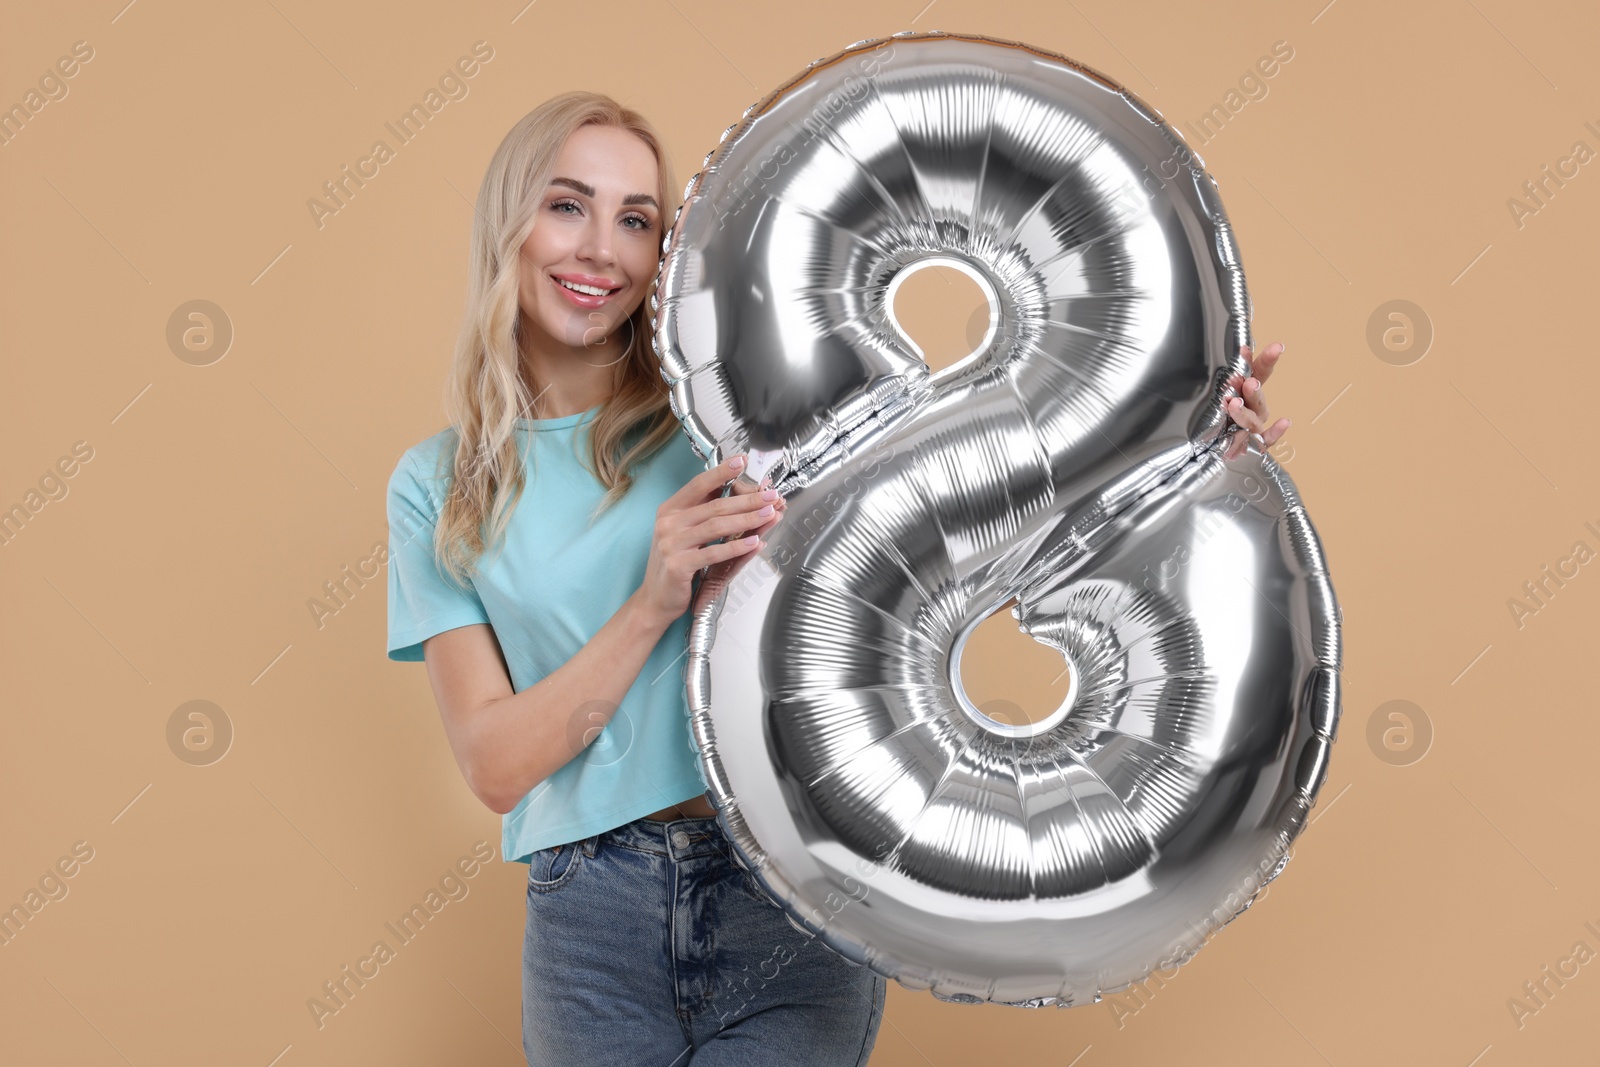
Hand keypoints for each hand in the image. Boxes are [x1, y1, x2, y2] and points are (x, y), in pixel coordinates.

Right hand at [634, 454, 786, 628]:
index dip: (721, 472)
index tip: (742, 461)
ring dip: (747, 519)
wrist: (656, 599)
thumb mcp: (684, 532)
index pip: (699, 485)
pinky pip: (714, 552)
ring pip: (717, 526)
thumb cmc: (676, 563)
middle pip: (714, 505)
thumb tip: (735, 491)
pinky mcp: (679, 565)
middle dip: (747, 499)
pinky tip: (755, 542)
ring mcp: (671, 544)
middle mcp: (668, 523)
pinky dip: (737, 546)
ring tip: (769, 514)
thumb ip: (703, 512)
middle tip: (770, 495)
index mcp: (670, 509)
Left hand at [1223, 341, 1290, 459]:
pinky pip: (1267, 439)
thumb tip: (1218, 356)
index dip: (1264, 359)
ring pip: (1253, 417)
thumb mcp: (1218, 395)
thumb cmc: (1221, 418)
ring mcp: (1256, 424)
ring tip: (1234, 405)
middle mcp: (1254, 406)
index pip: (1258, 371)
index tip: (1265, 347)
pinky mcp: (1256, 442)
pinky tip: (1284, 422)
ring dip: (1245, 411)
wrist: (1219, 447)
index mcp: (1247, 390)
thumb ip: (1221, 381)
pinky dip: (1276, 432)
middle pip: (1256, 395)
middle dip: (1252, 388)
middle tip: (1248, 383)